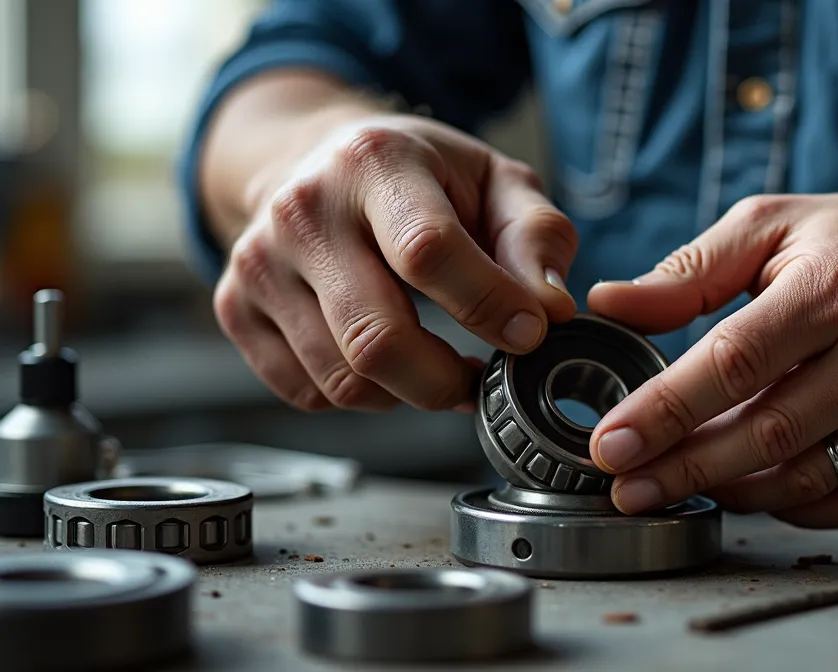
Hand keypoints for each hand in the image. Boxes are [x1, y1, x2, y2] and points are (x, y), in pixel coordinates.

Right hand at [213, 113, 576, 411]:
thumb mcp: (496, 181)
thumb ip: (536, 237)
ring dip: (407, 393)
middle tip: (480, 379)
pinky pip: (307, 391)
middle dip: (446, 380)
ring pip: (342, 378)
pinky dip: (359, 396)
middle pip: (377, 337)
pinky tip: (386, 364)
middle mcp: (303, 209)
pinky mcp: (235, 307)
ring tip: (439, 368)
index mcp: (374, 162)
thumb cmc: (419, 176)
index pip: (428, 251)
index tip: (529, 334)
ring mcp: (258, 262)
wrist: (317, 158)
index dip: (488, 306)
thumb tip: (549, 308)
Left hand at [586, 193, 837, 526]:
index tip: (610, 444)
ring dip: (729, 490)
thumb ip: (691, 269)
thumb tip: (610, 304)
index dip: (665, 410)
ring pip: (801, 479)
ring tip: (677, 483)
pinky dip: (788, 507)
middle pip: (764, 433)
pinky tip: (749, 489)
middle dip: (682, 467)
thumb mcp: (777, 225)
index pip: (734, 362)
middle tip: (624, 486)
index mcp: (834, 289)